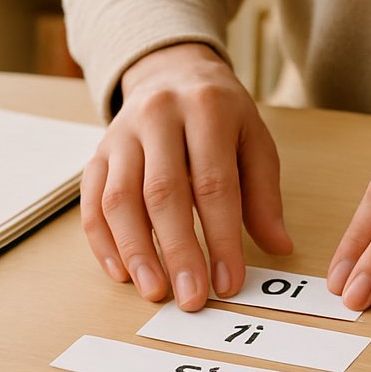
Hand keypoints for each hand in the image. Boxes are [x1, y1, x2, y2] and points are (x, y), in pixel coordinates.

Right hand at [80, 43, 292, 310]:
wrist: (171, 72)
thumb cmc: (220, 115)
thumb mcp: (254, 141)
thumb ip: (264, 195)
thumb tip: (280, 247)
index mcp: (207, 110)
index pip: (214, 184)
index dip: (221, 238)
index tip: (229, 282)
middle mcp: (158, 117)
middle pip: (163, 193)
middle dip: (178, 252)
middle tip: (191, 298)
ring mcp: (121, 134)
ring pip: (119, 198)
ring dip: (136, 251)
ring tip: (154, 291)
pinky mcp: (97, 152)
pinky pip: (91, 200)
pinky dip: (103, 241)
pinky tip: (122, 272)